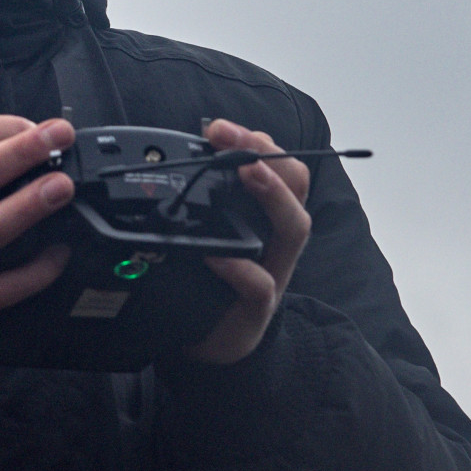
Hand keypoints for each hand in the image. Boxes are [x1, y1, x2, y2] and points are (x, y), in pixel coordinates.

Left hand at [187, 118, 313, 365]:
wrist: (211, 343)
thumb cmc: (210, 281)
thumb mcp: (209, 234)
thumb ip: (201, 201)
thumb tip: (173, 159)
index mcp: (266, 217)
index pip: (279, 166)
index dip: (258, 142)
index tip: (221, 127)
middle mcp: (277, 241)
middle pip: (296, 187)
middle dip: (267, 155)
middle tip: (232, 138)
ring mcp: (273, 274)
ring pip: (292, 228)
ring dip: (272, 195)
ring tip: (248, 172)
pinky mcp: (256, 311)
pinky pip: (260, 286)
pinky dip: (241, 268)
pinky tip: (217, 257)